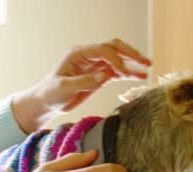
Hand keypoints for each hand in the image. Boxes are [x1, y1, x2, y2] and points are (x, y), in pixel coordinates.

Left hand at [12, 39, 151, 132]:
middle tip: (145, 62)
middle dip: (130, 53)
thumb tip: (103, 76)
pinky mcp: (99, 76)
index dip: (115, 59)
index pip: (103, 50)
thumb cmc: (50, 93)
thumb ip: (83, 81)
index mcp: (79, 53)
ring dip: (132, 64)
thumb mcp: (63, 88)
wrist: (46, 103)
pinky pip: (116, 72)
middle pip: (114, 48)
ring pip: (118, 60)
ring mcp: (95, 65)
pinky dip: (128, 74)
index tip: (122, 73)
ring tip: (147, 70)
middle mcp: (89, 56)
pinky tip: (139, 77)